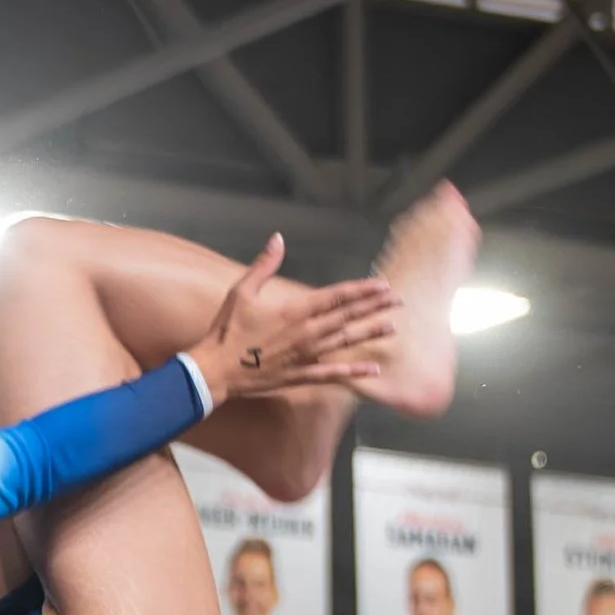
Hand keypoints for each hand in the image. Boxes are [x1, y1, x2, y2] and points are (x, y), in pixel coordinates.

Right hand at [193, 239, 397, 405]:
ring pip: (345, 342)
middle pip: (347, 317)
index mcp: (295, 311)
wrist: (216, 370)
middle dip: (374, 307)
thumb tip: (277, 239)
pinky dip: (354, 371)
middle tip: (398, 301)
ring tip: (392, 327)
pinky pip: (333, 373)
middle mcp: (307, 333)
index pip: (336, 297)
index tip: (382, 285)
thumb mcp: (241, 292)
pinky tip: (373, 369)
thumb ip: (264, 265)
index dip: (361, 290)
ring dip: (370, 333)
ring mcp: (306, 355)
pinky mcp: (301, 375)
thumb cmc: (227, 330)